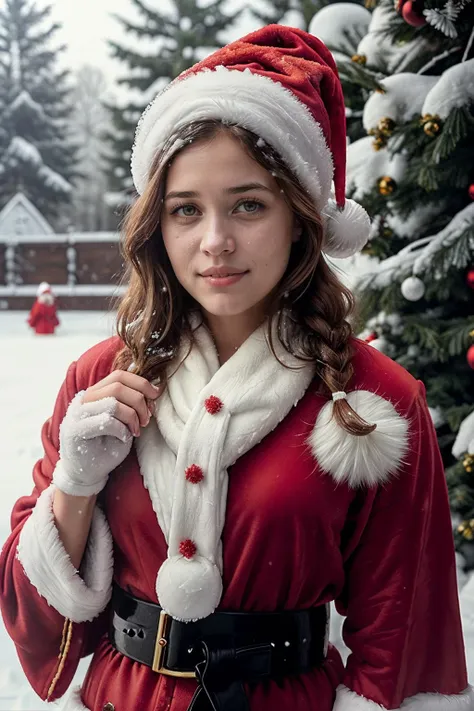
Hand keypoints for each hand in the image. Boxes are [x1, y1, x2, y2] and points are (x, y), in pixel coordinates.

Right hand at [53, 371, 162, 496]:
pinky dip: (122, 429)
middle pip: (118, 386)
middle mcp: (85, 399)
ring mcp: (78, 414)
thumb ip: (131, 402)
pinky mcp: (77, 430)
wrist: (87, 471)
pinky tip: (124, 437)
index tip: (156, 395)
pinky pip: (106, 421)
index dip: (141, 383)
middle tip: (147, 418)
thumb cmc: (108, 444)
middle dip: (139, 402)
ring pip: (113, 403)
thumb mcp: (124, 419)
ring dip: (132, 416)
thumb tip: (154, 390)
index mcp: (96, 392)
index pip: (119, 376)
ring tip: (137, 429)